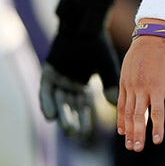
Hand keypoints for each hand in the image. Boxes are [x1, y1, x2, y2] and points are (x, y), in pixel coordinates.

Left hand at [39, 0, 119, 142]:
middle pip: (70, 106)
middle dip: (73, 121)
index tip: (88, 136)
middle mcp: (69, 83)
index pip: (84, 106)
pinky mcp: (49, 73)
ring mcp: (58, 78)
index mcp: (83, 82)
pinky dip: (48, 104)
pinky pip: (46, 92)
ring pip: (59, 101)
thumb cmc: (98, 46)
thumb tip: (118, 107)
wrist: (85, 29)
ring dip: (62, 115)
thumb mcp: (107, 69)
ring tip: (67, 130)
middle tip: (77, 137)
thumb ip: (112, 87)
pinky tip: (51, 116)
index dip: (86, 119)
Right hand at [116, 26, 164, 151]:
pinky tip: (122, 130)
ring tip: (129, 144)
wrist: (151, 37)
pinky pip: (121, 103)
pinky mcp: (124, 83)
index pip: (157, 112)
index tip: (157, 141)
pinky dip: (121, 118)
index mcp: (157, 86)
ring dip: (128, 129)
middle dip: (138, 133)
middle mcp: (142, 88)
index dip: (157, 127)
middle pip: (139, 115)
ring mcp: (131, 86)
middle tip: (137, 149)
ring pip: (128, 112)